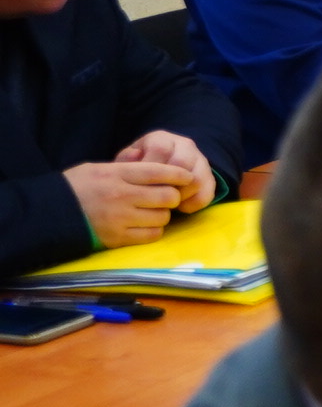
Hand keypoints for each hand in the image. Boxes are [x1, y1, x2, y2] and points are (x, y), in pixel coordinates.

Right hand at [63, 158, 195, 249]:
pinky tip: (144, 225)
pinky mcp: (117, 238)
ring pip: (162, 217)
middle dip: (172, 196)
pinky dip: (153, 230)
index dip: (179, 174)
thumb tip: (160, 172)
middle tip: (167, 197)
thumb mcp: (98, 168)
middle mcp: (121, 195)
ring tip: (151, 211)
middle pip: (168, 196)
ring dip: (162, 214)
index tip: (187, 177)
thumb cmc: (75, 186)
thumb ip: (127, 169)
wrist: (50, 212)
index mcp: (116, 174)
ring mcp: (120, 218)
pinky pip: (151, 235)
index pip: (159, 171)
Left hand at [111, 132, 214, 214]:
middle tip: (154, 197)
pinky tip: (181, 207)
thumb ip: (125, 159)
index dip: (151, 169)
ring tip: (167, 204)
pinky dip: (194, 204)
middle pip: (182, 164)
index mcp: (162, 138)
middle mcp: (184, 145)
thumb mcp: (129, 159)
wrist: (164, 166)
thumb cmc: (140, 165)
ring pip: (197, 179)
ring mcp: (200, 161)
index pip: (160, 150)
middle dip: (166, 185)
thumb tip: (135, 156)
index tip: (139, 186)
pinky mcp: (210, 177)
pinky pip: (207, 193)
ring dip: (181, 195)